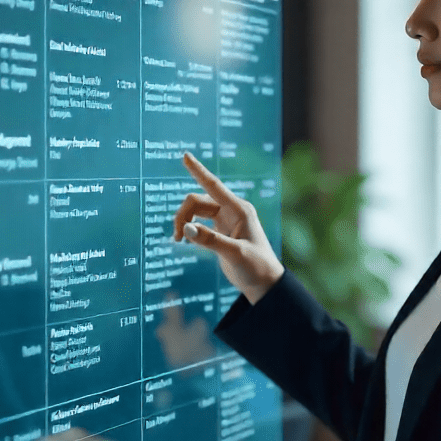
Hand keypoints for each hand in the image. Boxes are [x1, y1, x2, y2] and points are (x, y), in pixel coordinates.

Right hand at [174, 151, 284, 304]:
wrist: (264, 284)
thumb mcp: (235, 254)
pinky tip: (183, 240)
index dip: (198, 170)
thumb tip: (187, 228)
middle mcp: (231, 211)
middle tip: (177, 238)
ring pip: (195, 212)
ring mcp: (225, 221)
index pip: (213, 185)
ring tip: (178, 241)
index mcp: (239, 210)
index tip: (185, 155)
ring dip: (184, 222)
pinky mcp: (220, 232)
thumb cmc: (256, 267)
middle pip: (197, 201)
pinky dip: (189, 229)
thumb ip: (211, 241)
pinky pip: (198, 223)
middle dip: (183, 215)